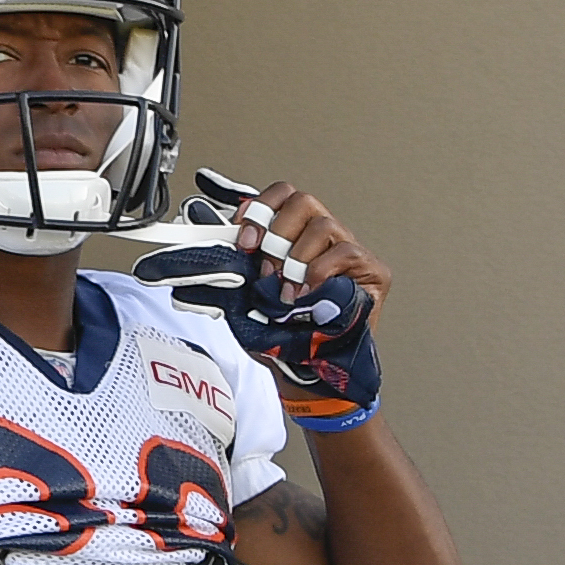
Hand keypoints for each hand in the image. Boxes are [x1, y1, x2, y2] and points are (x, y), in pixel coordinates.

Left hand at [132, 169, 384, 404]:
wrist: (301, 369)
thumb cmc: (277, 331)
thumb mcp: (242, 295)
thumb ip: (226, 266)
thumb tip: (193, 237)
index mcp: (293, 235)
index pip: (281, 195)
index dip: (259, 208)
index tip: (242, 236)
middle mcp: (321, 236)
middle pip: (302, 201)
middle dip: (275, 231)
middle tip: (264, 267)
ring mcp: (348, 250)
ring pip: (323, 225)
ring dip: (295, 258)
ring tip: (285, 289)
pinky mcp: (371, 270)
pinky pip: (345, 252)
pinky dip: (318, 271)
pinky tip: (306, 293)